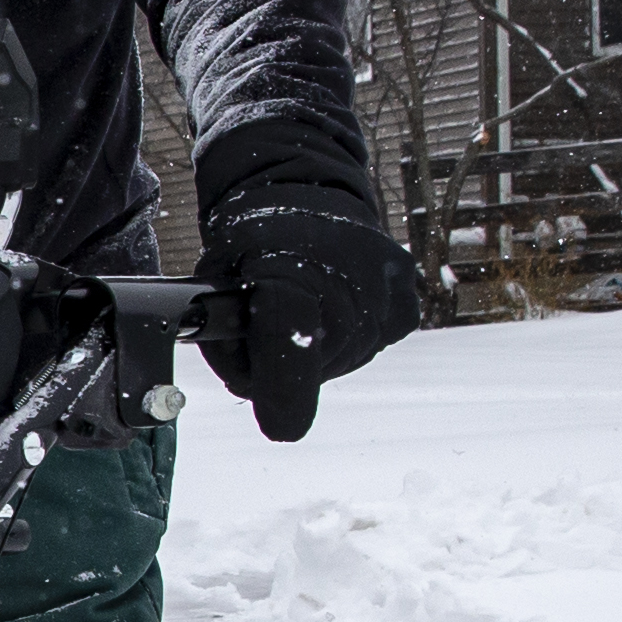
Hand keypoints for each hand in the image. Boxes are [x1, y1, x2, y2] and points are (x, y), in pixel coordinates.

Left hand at [198, 187, 416, 440]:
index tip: (281, 425)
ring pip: (346, 359)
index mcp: (286, 273)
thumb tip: (252, 389)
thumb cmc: (249, 246)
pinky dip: (352, 335)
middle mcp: (347, 281)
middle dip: (285, 367)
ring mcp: (385, 289)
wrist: (302, 196)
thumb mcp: (213, 286)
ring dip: (320, 350)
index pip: (289, 343)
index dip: (284, 392)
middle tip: (267, 331)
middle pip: (315, 366)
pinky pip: (377, 340)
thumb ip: (227, 343)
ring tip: (303, 309)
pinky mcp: (407, 296)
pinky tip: (336, 305)